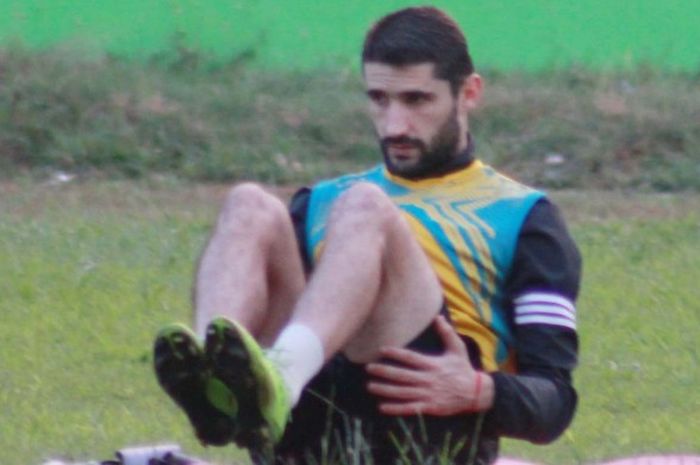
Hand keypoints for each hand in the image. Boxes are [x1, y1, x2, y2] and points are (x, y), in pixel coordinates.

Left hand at [365, 315, 491, 415]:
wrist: (476, 393)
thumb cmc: (463, 368)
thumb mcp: (458, 348)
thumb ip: (446, 333)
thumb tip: (438, 316)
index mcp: (433, 365)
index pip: (411, 358)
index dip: (396, 354)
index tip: (381, 349)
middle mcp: (428, 380)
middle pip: (402, 376)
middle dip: (384, 372)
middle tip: (369, 368)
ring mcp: (428, 395)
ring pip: (403, 392)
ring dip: (385, 389)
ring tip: (370, 385)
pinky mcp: (429, 407)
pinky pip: (409, 408)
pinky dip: (395, 408)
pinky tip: (382, 406)